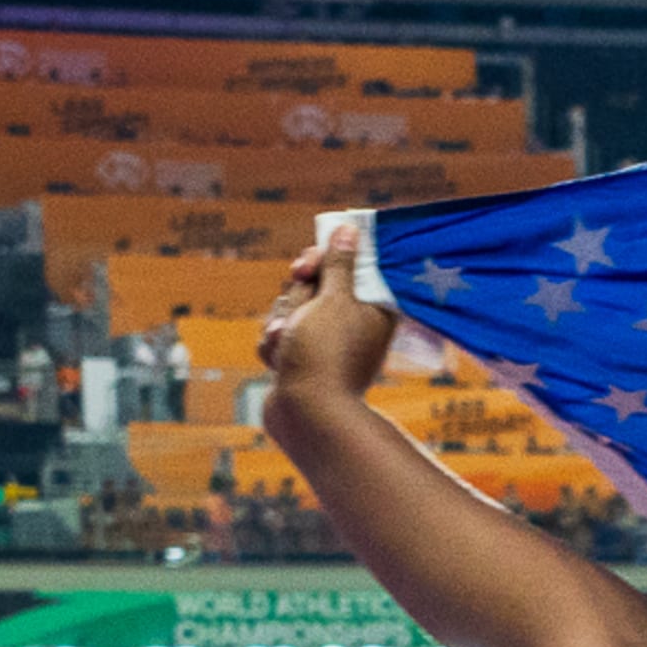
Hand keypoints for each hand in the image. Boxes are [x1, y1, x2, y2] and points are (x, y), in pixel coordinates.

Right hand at [256, 225, 398, 428]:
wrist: (305, 416)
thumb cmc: (324, 353)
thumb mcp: (333, 299)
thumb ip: (339, 264)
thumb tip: (350, 230)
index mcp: (371, 308)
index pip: (342, 265)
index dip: (319, 263)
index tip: (306, 268)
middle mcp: (350, 325)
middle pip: (310, 286)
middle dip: (294, 300)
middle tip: (295, 319)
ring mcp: (322, 344)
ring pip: (288, 310)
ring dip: (281, 324)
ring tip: (286, 347)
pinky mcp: (300, 361)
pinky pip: (278, 337)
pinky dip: (275, 348)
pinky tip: (279, 364)